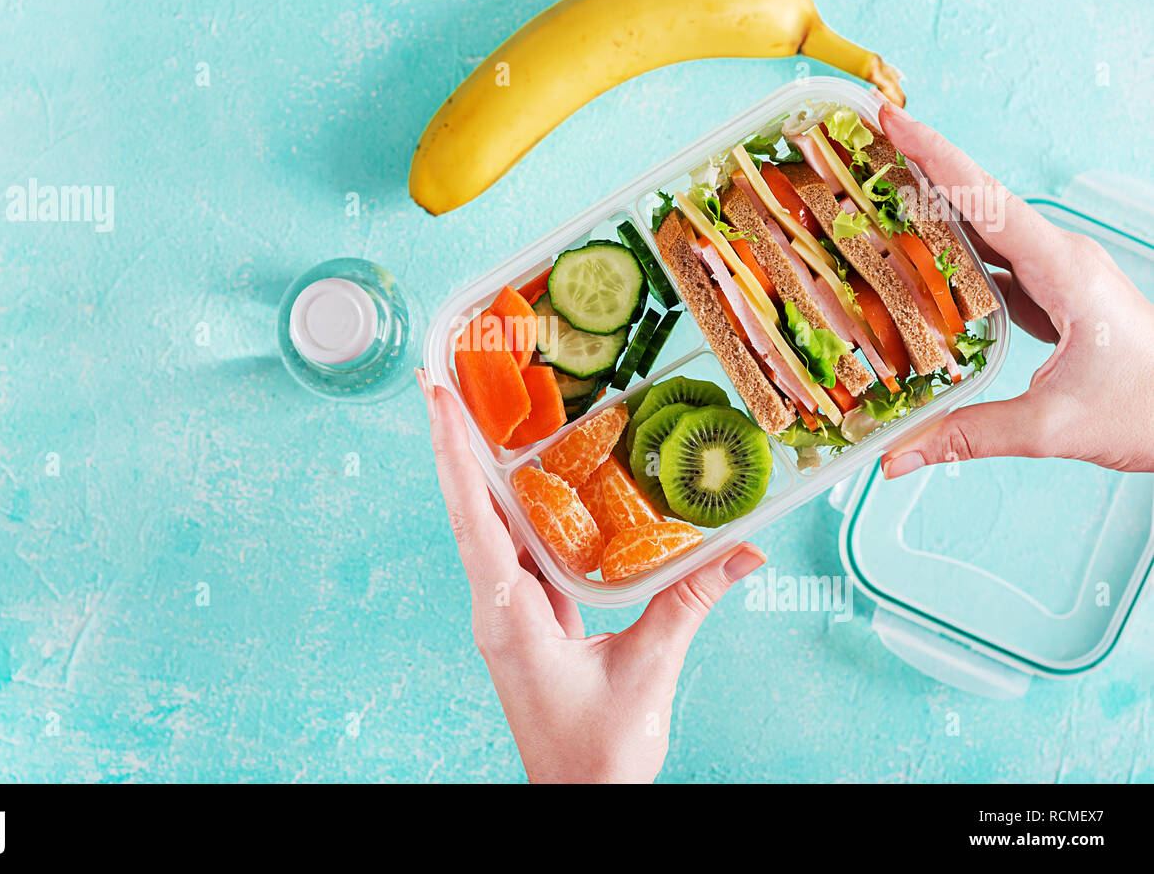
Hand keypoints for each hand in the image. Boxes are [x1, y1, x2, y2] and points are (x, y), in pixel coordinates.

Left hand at [417, 369, 764, 783]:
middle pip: (468, 508)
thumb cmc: (598, 753)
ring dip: (479, 470)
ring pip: (488, 526)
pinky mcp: (529, 619)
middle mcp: (497, 605)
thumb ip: (689, 605)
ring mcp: (509, 611)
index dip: (454, 454)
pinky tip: (531, 478)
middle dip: (454, 445)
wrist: (578, 798)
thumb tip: (743, 550)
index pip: (474, 517)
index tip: (437, 398)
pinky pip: (518, 549)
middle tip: (441, 382)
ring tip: (476, 413)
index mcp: (509, 615)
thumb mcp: (648, 670)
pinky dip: (519, 507)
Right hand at [877, 101, 1153, 477]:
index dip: (934, 156)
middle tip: (863, 148)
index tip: (892, 119)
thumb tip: (897, 454)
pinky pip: (993, 262)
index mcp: (1063, 269)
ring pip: (984, 229)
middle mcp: (1060, 258)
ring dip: (933, 209)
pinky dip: (951, 255)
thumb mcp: (1054, 427)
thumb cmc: (1148, 411)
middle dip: (920, 168)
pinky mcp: (1053, 294)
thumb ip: (970, 436)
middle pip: (979, 200)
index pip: (986, 200)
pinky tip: (915, 263)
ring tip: (876, 195)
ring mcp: (1058, 273)